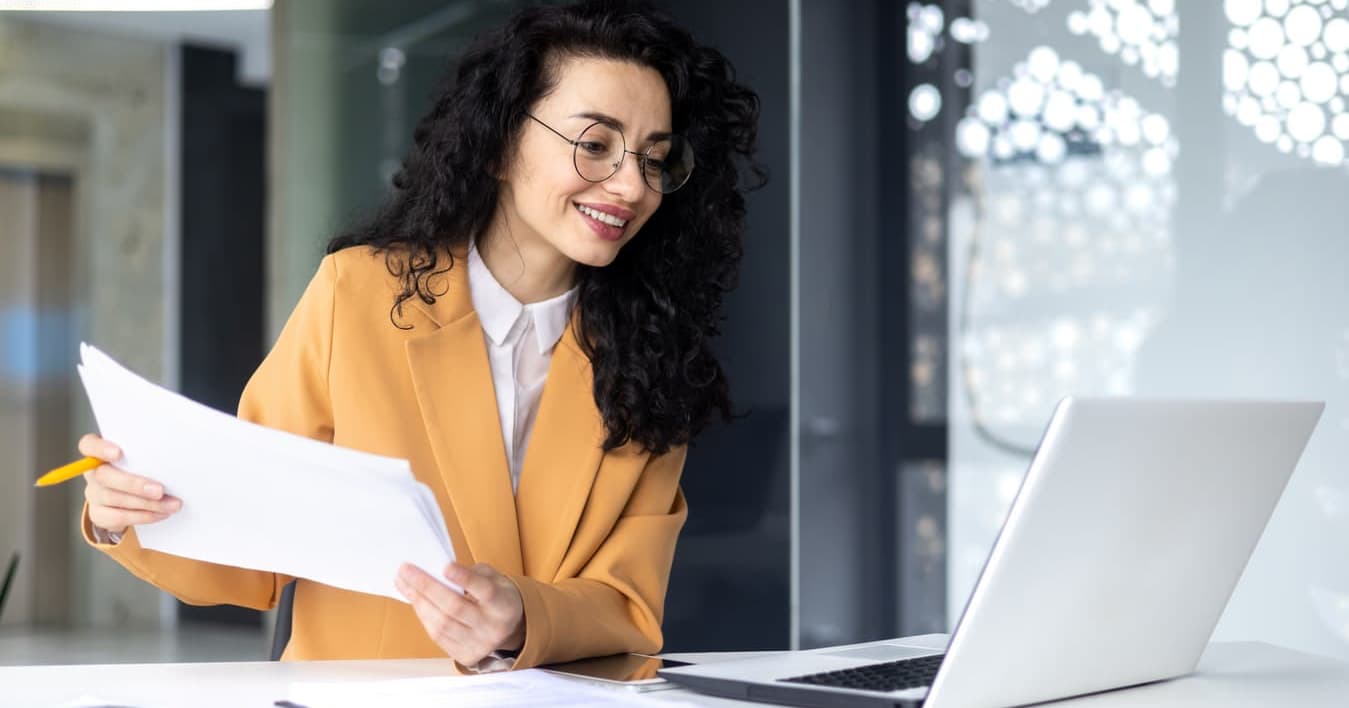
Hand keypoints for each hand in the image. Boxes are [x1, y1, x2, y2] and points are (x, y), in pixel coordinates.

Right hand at [79, 433, 181, 535]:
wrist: (129, 499)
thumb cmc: (140, 470)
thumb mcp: (142, 459)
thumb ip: (147, 456)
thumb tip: (175, 457)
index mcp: (100, 453)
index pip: (88, 445)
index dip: (99, 448)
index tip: (117, 453)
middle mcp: (93, 473)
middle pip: (104, 476)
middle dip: (134, 484)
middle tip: (160, 490)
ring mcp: (94, 494)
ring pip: (114, 498)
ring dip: (147, 504)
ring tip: (172, 505)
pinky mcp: (99, 514)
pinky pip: (119, 517)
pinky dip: (143, 516)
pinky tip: (161, 514)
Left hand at [395, 561, 525, 666]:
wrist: (508, 629)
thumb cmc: (497, 597)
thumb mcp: (495, 579)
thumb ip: (472, 574)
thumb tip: (439, 573)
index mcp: (504, 605)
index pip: (485, 591)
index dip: (465, 579)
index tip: (445, 567)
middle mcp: (493, 628)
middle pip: (455, 607)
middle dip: (427, 587)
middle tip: (406, 570)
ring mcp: (478, 645)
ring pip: (442, 624)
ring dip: (418, 602)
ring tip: (404, 583)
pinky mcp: (465, 655)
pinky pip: (438, 636)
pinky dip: (424, 616)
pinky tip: (415, 600)